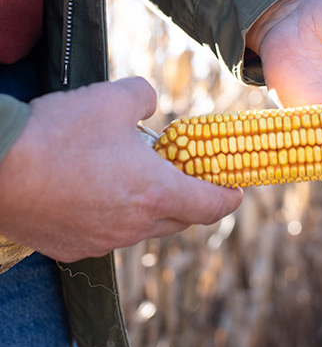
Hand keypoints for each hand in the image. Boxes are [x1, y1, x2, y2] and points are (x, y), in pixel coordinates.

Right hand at [0, 77, 242, 261]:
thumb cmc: (59, 134)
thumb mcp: (112, 99)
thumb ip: (144, 98)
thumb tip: (149, 104)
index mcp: (156, 193)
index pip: (210, 207)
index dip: (228, 199)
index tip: (236, 191)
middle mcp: (135, 226)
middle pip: (180, 220)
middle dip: (189, 201)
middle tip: (186, 179)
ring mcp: (104, 242)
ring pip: (145, 228)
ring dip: (151, 208)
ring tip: (136, 181)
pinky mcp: (75, 248)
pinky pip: (110, 234)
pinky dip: (117, 217)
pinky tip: (99, 195)